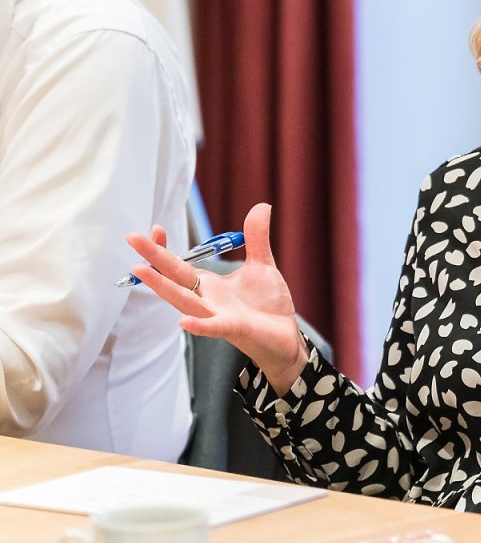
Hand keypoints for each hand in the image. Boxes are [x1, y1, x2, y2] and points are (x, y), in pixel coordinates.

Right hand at [126, 203, 305, 391]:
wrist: (285, 336)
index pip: (179, 265)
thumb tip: (262, 206)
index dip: (165, 248)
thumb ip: (257, 238)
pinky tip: (184, 321)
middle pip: (174, 277)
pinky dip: (199, 325)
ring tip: (139, 270)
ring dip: (162, 287)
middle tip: (131, 237)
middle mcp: (206, 299)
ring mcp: (216, 315)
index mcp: (209, 284)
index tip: (154, 228)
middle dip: (153, 258)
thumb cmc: (267, 304)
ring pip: (184, 301)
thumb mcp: (262, 264)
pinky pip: (212, 327)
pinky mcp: (233, 328)